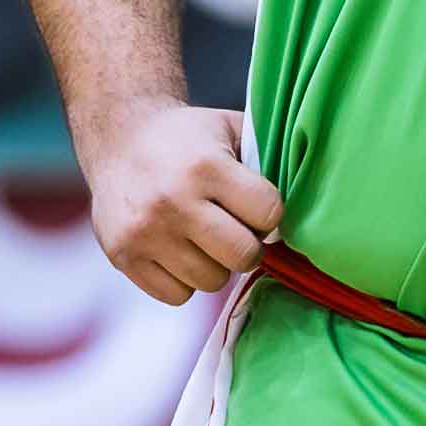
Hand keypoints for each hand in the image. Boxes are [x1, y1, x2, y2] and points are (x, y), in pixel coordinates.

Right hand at [85, 102, 283, 306]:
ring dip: (215, 265)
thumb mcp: (228, 129)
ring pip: (211, 281)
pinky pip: (177, 296)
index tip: (255, 205)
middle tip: (236, 230)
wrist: (117, 138)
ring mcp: (145, 232)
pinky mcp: (123, 256)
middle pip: (243, 256)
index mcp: (204, 166)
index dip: (268, 213)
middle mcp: (173, 201)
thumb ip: (266, 157)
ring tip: (203, 237)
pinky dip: (183, 280)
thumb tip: (308, 197)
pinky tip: (177, 250)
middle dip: (248, 247)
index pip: (269, 214)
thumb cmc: (186, 139)